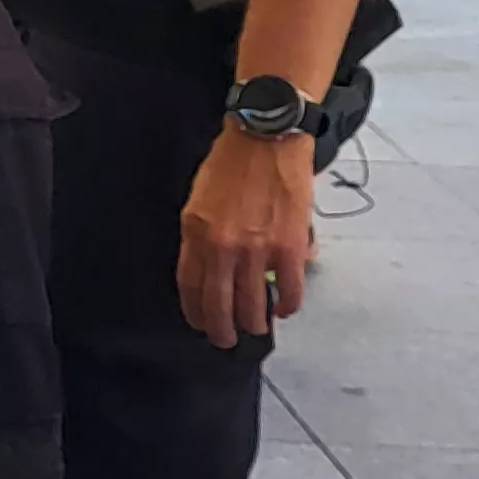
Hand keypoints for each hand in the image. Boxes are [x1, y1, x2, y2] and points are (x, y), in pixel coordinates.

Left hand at [176, 127, 315, 346]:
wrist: (266, 137)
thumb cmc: (230, 163)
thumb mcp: (199, 199)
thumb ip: (202, 235)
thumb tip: (213, 268)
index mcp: (195, 233)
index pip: (190, 287)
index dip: (196, 312)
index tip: (200, 323)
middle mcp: (222, 247)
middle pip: (219, 304)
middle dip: (222, 330)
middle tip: (226, 340)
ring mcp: (256, 250)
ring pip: (254, 305)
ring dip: (255, 323)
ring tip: (257, 328)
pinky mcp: (289, 247)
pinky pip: (289, 290)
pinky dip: (288, 304)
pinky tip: (285, 307)